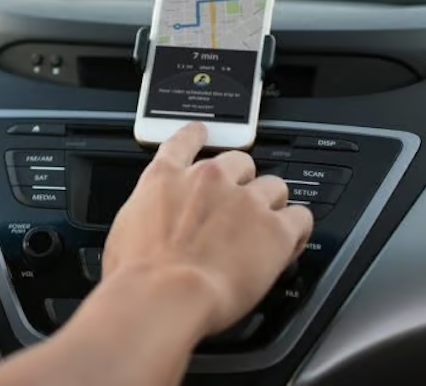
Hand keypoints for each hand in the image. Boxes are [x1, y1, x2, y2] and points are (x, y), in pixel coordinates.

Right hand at [104, 123, 312, 334]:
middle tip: (235, 207)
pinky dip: (296, 230)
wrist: (163, 292)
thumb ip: (147, 216)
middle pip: (239, 162)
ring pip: (274, 186)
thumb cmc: (138, 271)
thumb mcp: (125, 232)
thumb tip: (152, 227)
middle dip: (240, 181)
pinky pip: (300, 217)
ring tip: (264, 228)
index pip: (184, 141)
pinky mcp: (275, 229)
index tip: (201, 132)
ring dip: (270, 204)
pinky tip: (288, 243)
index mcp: (166, 179)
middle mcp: (208, 180)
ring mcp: (245, 201)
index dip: (196, 135)